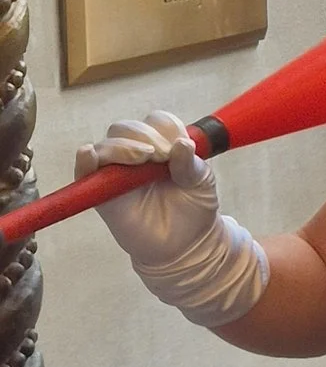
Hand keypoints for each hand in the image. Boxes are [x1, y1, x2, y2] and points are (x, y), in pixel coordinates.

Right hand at [73, 114, 268, 326]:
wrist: (185, 245)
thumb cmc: (194, 208)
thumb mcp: (201, 182)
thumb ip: (191, 162)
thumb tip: (182, 142)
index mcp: (162, 145)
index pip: (156, 121)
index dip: (166, 127)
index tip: (180, 143)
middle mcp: (136, 154)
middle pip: (126, 128)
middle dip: (145, 136)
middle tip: (162, 156)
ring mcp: (117, 173)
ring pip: (107, 145)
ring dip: (124, 147)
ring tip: (145, 159)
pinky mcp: (102, 195)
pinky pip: (84, 172)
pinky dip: (85, 160)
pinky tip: (90, 154)